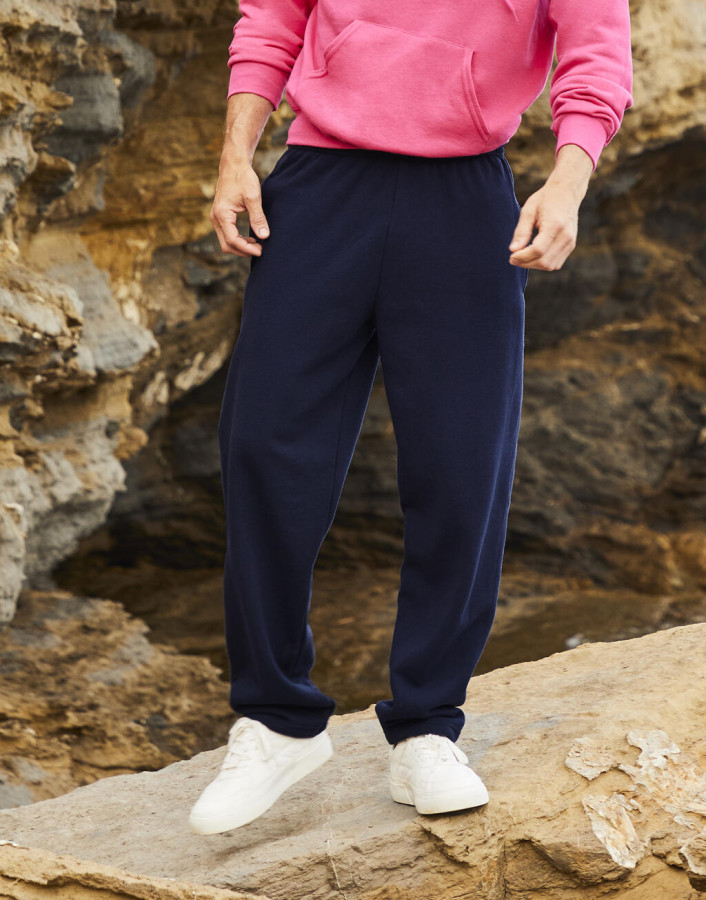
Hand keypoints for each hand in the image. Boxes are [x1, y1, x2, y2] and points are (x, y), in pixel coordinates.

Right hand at [210, 150, 270, 257]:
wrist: (234, 164)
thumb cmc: (243, 177)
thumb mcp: (253, 197)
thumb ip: (258, 217)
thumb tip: (264, 236)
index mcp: (222, 214)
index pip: (232, 240)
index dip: (247, 249)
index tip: (261, 251)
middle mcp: (215, 217)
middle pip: (226, 245)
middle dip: (243, 251)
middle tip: (260, 250)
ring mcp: (216, 217)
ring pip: (226, 241)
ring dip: (241, 246)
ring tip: (257, 244)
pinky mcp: (220, 216)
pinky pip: (226, 234)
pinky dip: (238, 240)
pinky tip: (251, 238)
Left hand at [508, 143, 592, 271]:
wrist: (566, 193)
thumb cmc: (545, 200)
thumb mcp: (528, 211)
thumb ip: (521, 231)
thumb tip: (513, 250)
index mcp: (555, 225)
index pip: (538, 250)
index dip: (522, 257)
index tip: (511, 256)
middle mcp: (566, 236)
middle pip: (544, 261)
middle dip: (526, 263)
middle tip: (513, 258)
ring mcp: (570, 242)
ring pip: (549, 266)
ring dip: (533, 264)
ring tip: (522, 255)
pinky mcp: (571, 246)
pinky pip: (555, 263)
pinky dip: (542, 263)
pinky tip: (533, 254)